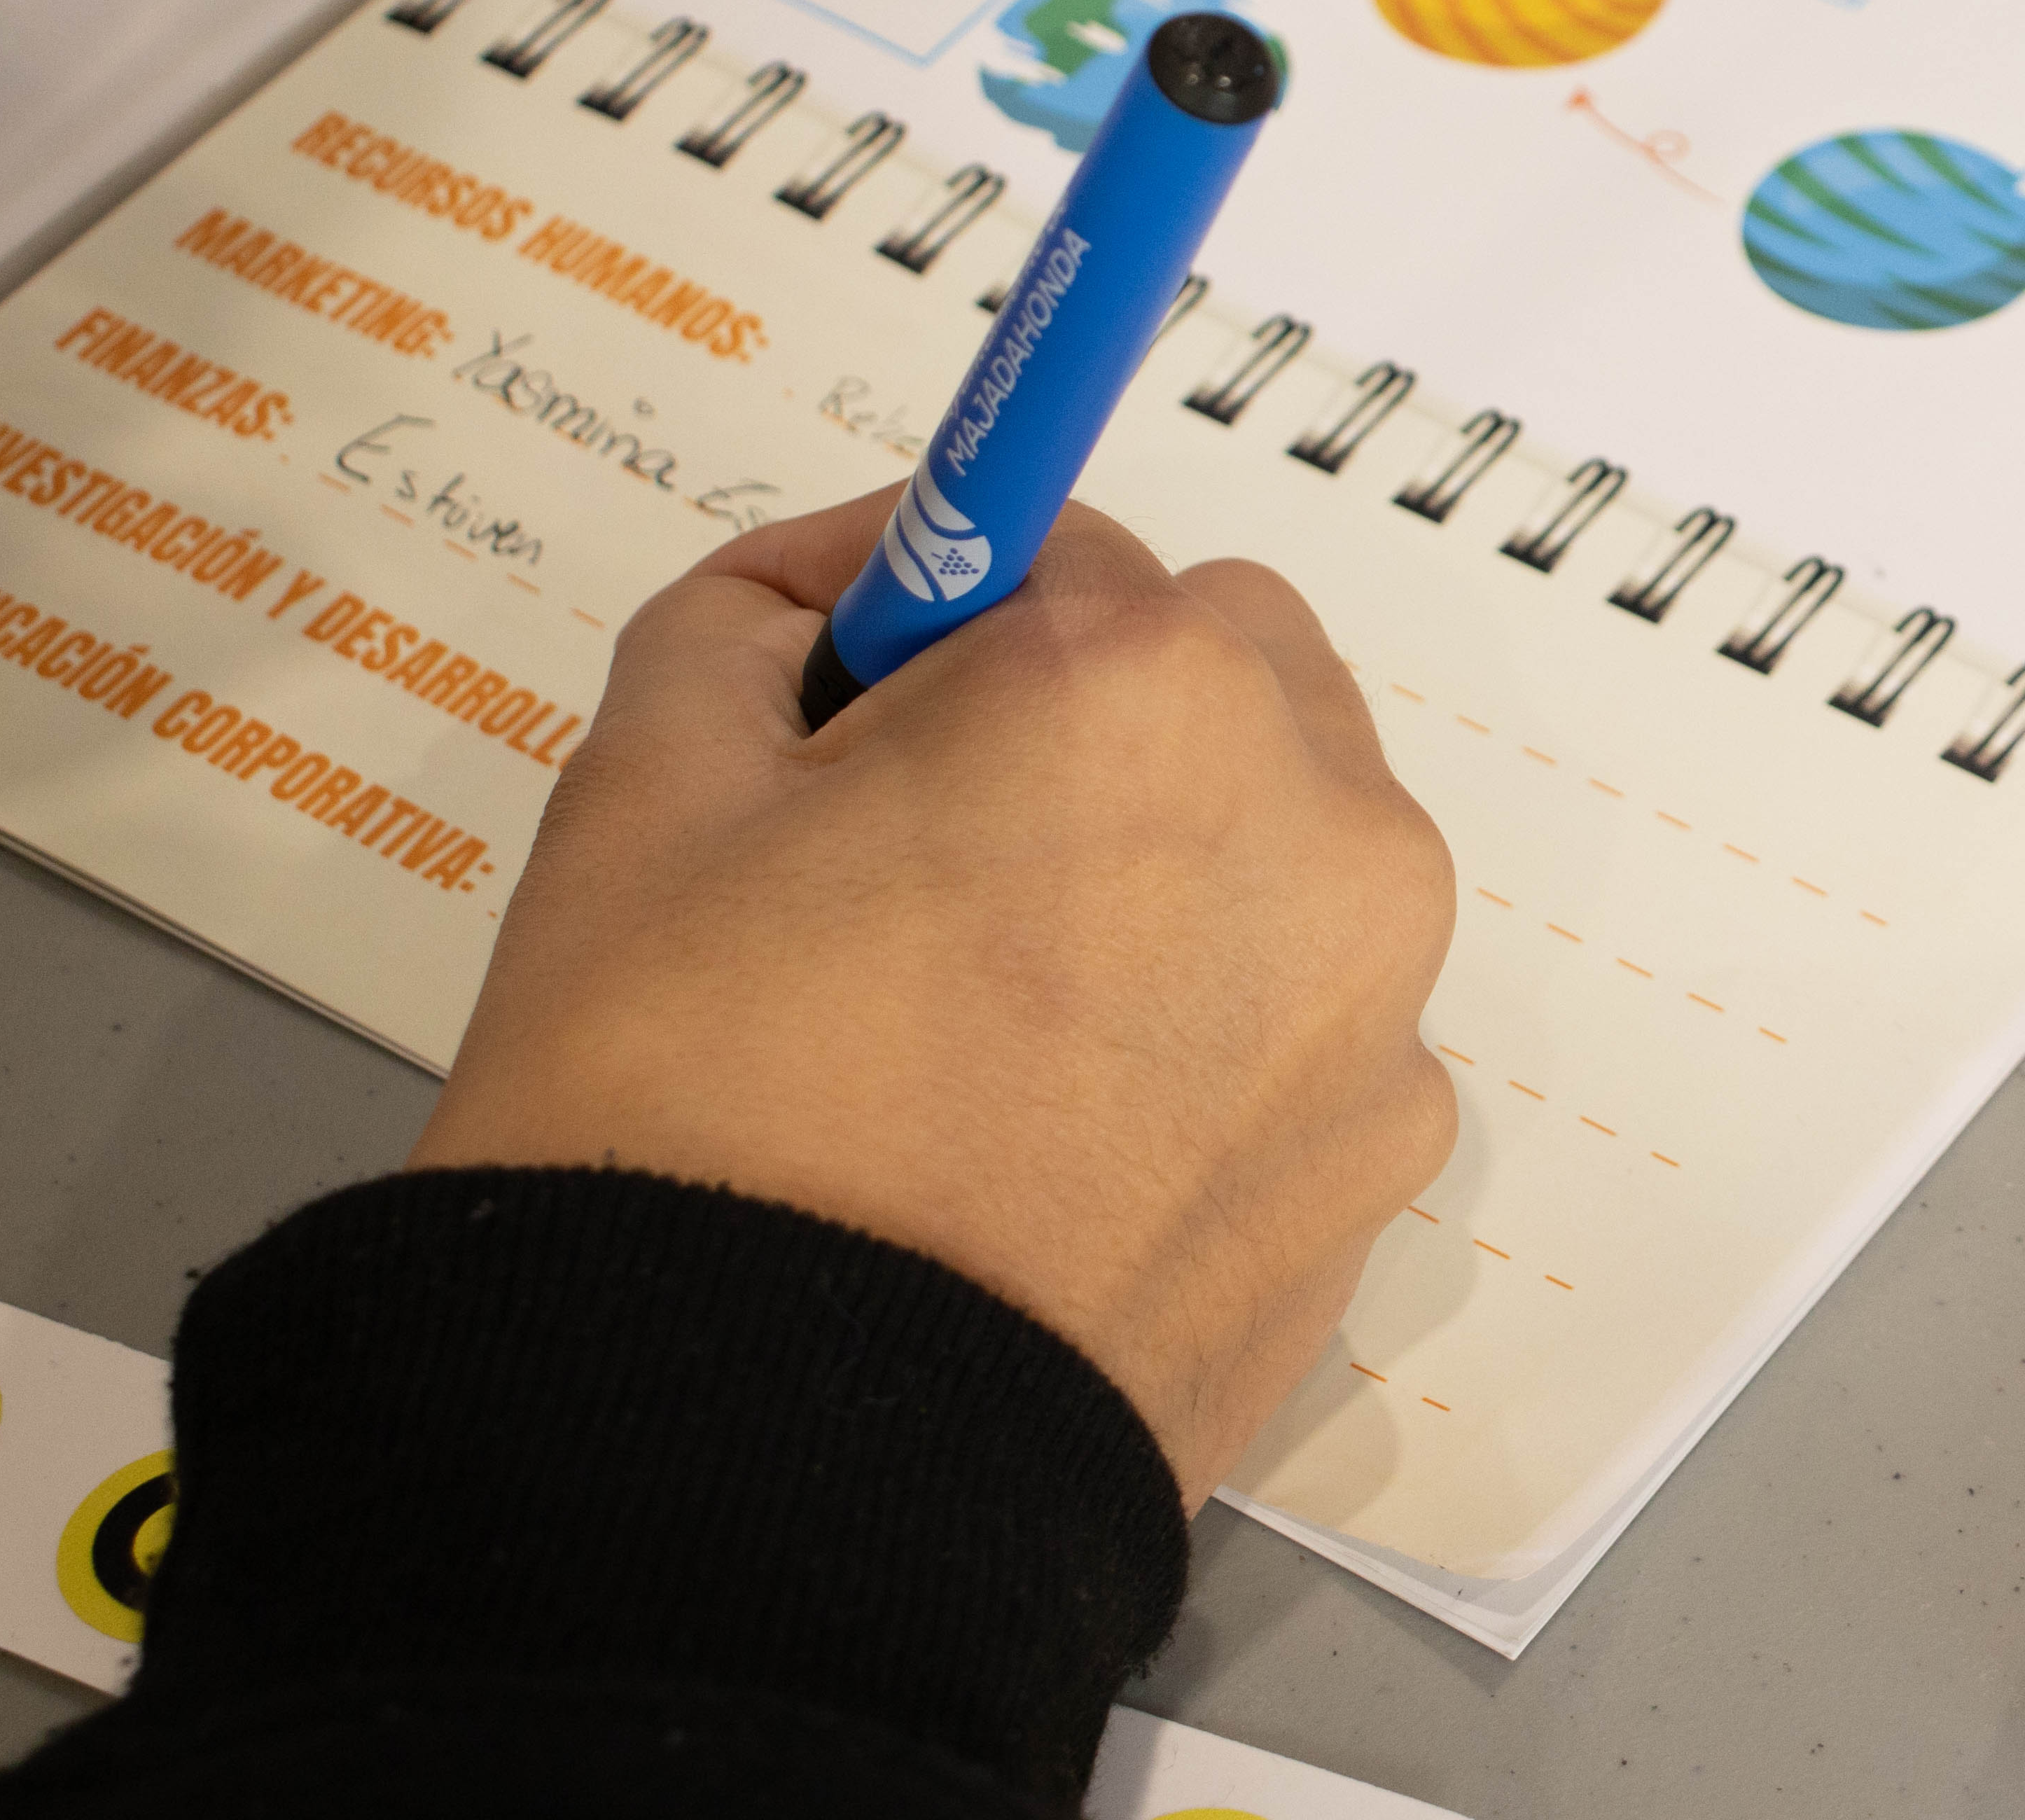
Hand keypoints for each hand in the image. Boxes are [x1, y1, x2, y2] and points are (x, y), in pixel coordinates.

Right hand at [415, 487, 1459, 1504]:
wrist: (763, 1472)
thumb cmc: (696, 1126)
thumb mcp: (646, 788)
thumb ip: (751, 623)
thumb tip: (824, 592)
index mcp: (1158, 692)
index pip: (1063, 552)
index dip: (933, 617)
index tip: (864, 683)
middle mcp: (1325, 835)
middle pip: (1214, 687)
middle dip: (1082, 727)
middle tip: (902, 852)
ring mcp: (1377, 1019)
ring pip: (1273, 860)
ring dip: (1156, 880)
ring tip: (964, 1017)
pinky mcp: (1378, 1173)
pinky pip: (1296, 1031)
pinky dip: (1199, 1040)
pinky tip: (1044, 1130)